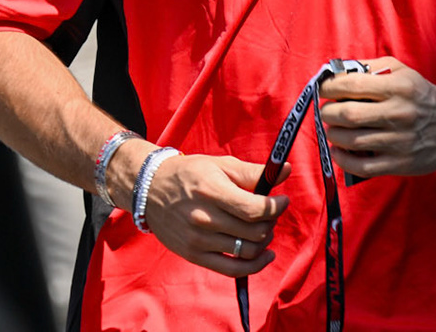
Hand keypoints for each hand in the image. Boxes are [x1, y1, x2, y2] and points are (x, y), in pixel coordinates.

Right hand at [136, 152, 287, 277]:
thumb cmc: (190, 174)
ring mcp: (198, 241)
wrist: (150, 189)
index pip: (255, 209)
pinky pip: (232, 269)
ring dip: (264, 240)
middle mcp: (204, 219)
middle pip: (254, 231)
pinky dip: (254, 266)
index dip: (276, 207)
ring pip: (247, 250)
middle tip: (270, 212)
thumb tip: (285, 170)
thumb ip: (253, 172)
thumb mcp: (220, 165)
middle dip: (271, 221)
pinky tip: (264, 255)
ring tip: (263, 228)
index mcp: (212, 191)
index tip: (282, 201)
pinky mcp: (195, 256)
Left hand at [318, 56, 435, 177]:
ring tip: (333, 129)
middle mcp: (400, 113)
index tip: (322, 89)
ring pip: (352, 140)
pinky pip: (363, 166)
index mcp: (399, 87)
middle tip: (326, 111)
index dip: (329, 87)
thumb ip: (370, 68)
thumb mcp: (401, 71)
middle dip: (328, 112)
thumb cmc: (419, 94)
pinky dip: (344, 159)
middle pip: (348, 114)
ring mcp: (400, 141)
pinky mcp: (401, 163)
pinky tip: (339, 150)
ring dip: (333, 134)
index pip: (352, 85)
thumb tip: (336, 72)